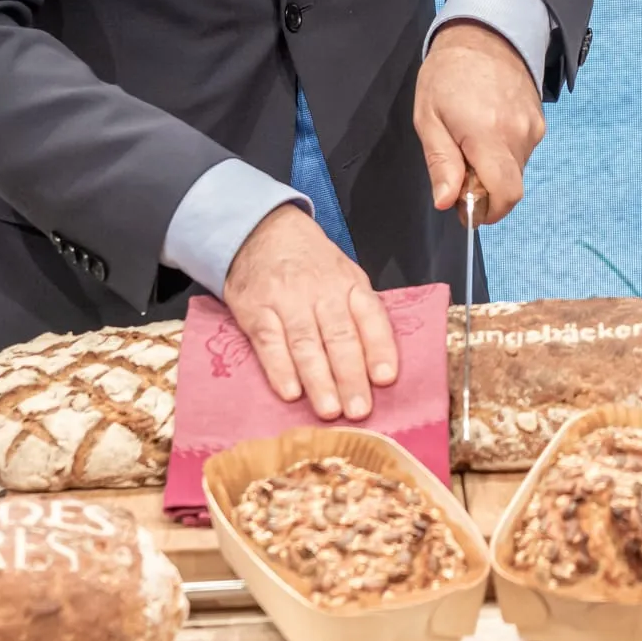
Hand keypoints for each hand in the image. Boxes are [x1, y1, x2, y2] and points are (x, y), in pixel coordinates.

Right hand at [223, 204, 398, 419]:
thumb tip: (377, 363)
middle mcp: (320, 291)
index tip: (386, 378)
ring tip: (330, 410)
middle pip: (339, 336)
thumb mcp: (344, 274)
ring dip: (319, 380)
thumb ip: (360, 312)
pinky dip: (280, 369)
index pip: (370, 316)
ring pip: (306, 343)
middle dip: (351, 376)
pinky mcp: (255, 310)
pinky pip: (269, 342)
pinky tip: (291, 392)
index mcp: (348, 283)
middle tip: (359, 409)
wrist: (260, 230)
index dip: (379, 348)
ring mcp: (286, 300)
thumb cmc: (310, 262)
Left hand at [414, 21, 545, 223]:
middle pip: (509, 186)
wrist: (484, 34)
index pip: (505, 194)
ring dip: (493, 170)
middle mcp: (519, 134)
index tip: (466, 208)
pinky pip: (522, 152)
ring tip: (470, 140)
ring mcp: (533, 127)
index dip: (487, 212)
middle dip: (484, 190)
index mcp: (489, 135)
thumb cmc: (448, 74)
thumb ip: (441, 163)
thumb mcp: (428, 118)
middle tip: (459, 167)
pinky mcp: (539, 121)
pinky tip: (486, 128)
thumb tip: (447, 202)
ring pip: (516, 170)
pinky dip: (504, 153)